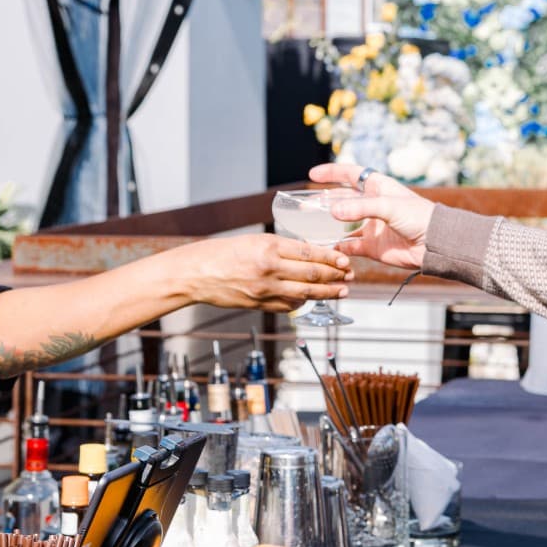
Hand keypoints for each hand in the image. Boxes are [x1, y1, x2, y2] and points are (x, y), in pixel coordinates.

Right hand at [182, 234, 351, 311]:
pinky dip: (303, 302)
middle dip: (335, 276)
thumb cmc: (221, 253)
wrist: (196, 274)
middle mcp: (269, 269)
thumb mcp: (253, 241)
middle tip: (350, 275)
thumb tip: (307, 252)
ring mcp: (264, 290)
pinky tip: (313, 300)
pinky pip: (288, 305)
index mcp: (268, 247)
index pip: (309, 252)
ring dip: (327, 293)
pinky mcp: (259, 305)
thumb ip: (280, 248)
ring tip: (341, 291)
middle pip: (312, 274)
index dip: (331, 257)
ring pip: (305, 292)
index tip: (345, 259)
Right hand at [309, 164, 434, 269]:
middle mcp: (372, 206)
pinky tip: (326, 248)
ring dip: (326, 227)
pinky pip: (349, 247)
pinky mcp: (372, 246)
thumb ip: (360, 208)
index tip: (313, 174)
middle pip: (342, 201)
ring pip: (342, 225)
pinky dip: (337, 249)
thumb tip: (333, 212)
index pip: (351, 175)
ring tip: (308, 227)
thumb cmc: (418, 216)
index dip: (332, 173)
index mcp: (378, 188)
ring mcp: (371, 227)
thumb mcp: (389, 205)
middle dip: (323, 202)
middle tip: (303, 206)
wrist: (435, 244)